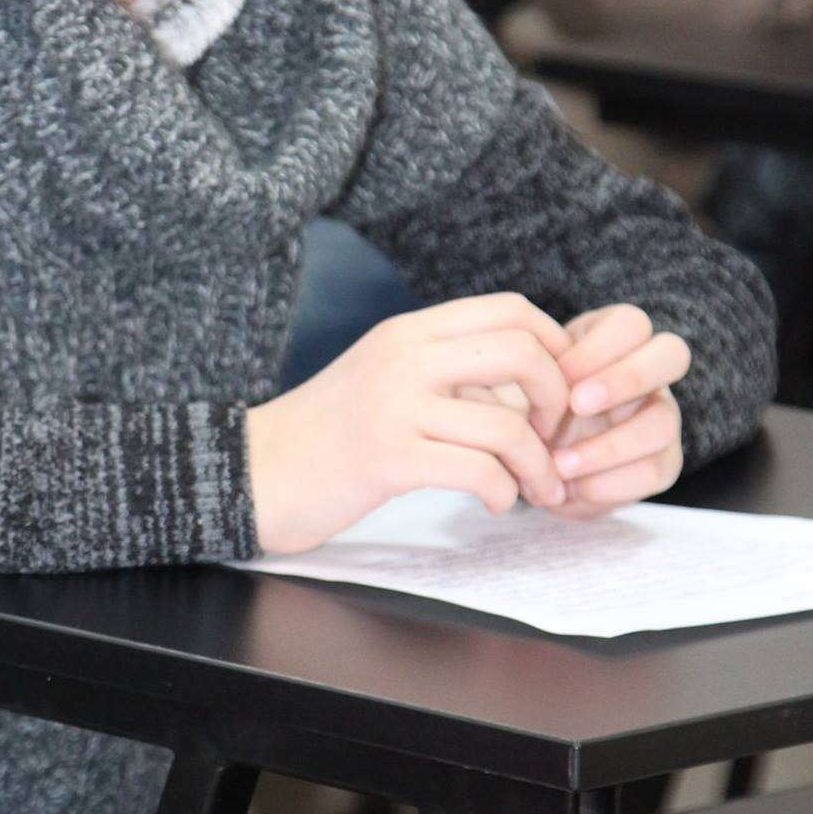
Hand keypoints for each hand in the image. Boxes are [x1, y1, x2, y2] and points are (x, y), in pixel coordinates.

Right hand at [245, 292, 573, 553]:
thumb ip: (446, 370)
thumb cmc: (328, 432)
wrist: (255, 471)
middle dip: (557, 399)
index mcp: (408, 332)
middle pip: (521, 353)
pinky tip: (495, 503)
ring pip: (506, 426)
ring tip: (536, 488)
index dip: (554, 346)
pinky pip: (477, 471)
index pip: (509, 310)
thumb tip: (528, 381)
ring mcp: (394, 407)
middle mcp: (404, 358)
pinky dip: (503, 493)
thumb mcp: (385, 377)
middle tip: (552, 436)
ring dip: (538, 465)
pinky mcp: (388, 459)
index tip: (556, 391)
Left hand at [536, 303, 689, 518]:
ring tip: (559, 464)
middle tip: (576, 404)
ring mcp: (662, 417)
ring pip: (664, 422)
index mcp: (616, 340)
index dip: (596, 348)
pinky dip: (609, 483)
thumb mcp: (526, 380)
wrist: (539, 458)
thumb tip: (524, 370)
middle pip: (672, 354)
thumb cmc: (532, 403)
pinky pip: (654, 471)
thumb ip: (534, 370)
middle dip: (625, 379)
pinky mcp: (663, 463)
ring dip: (609, 446)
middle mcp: (650, 374)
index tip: (556, 373)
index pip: (630, 324)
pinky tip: (571, 488)